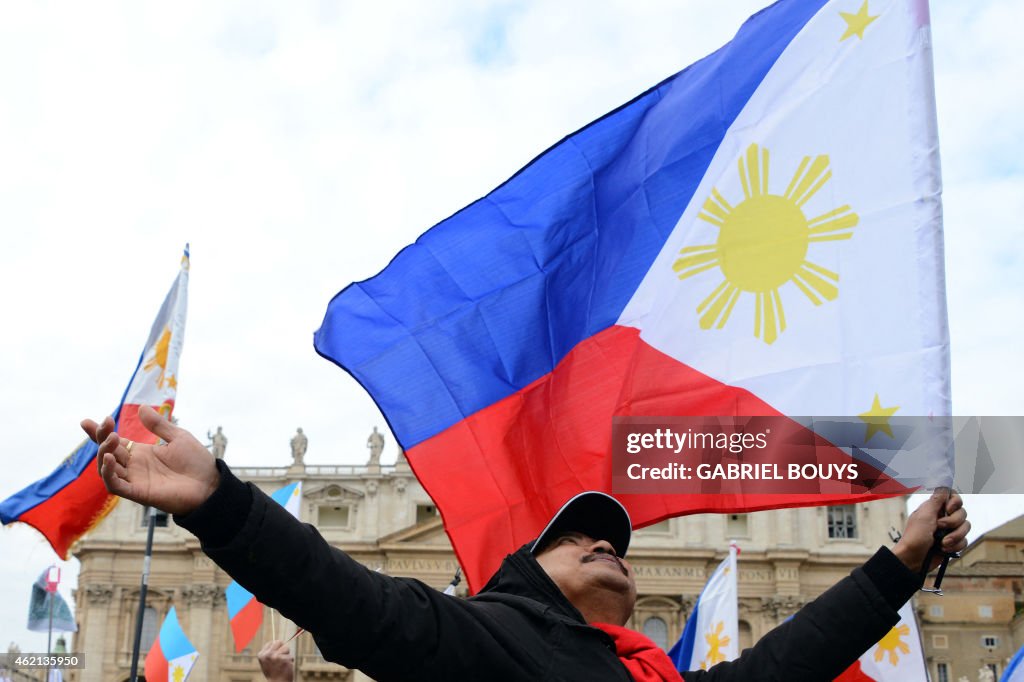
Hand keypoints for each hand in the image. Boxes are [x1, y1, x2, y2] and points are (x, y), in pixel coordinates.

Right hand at [81, 405, 218, 515]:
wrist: (210, 484)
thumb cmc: (196, 462)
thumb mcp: (178, 437)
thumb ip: (158, 425)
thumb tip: (142, 407)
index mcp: (141, 453)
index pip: (114, 442)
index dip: (99, 432)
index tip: (86, 421)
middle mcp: (134, 466)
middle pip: (107, 452)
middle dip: (101, 437)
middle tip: (106, 423)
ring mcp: (135, 479)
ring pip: (106, 468)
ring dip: (103, 452)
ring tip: (111, 437)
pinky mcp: (138, 493)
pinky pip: (115, 485)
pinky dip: (107, 473)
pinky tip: (108, 459)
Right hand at [258, 640, 294, 681]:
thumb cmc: (273, 672)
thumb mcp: (267, 661)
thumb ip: (271, 652)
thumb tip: (280, 641)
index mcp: (261, 654)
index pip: (272, 642)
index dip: (277, 648)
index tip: (276, 656)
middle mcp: (267, 655)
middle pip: (279, 642)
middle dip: (282, 648)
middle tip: (281, 658)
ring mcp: (275, 657)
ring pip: (286, 648)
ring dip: (287, 655)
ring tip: (282, 664)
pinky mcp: (284, 660)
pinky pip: (291, 656)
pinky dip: (290, 662)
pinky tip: (285, 667)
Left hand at [892, 488, 969, 572]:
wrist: (914, 560)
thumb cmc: (915, 537)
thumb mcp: (925, 516)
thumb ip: (936, 501)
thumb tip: (943, 485)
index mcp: (934, 508)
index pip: (953, 496)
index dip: (955, 501)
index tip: (949, 509)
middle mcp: (943, 517)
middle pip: (962, 512)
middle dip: (953, 522)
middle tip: (939, 527)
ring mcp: (949, 530)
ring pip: (966, 527)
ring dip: (955, 536)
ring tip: (942, 543)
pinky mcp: (953, 543)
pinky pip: (965, 541)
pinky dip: (956, 546)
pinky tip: (944, 550)